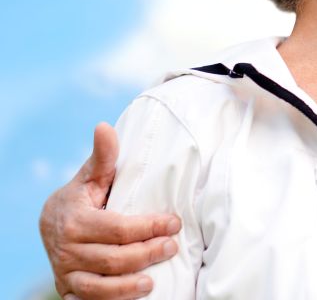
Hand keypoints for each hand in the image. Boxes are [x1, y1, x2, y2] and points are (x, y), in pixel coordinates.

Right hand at [39, 123, 181, 299]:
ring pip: (98, 285)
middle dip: (147, 253)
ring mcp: (66, 271)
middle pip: (113, 257)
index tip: (174, 222)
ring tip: (153, 281)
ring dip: (127, 286)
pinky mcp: (69, 288)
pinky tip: (133, 295)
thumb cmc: (81, 198)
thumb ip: (102, 157)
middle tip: (172, 246)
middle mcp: (67, 248)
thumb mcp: (90, 177)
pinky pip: (89, 299)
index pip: (118, 228)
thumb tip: (104, 126)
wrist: (50, 225)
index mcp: (75, 220)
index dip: (149, 226)